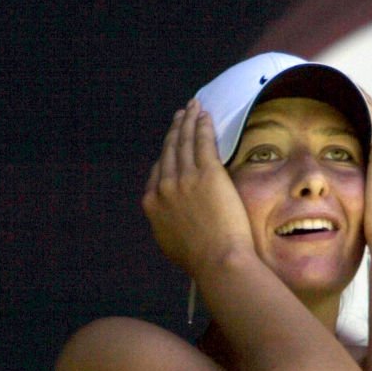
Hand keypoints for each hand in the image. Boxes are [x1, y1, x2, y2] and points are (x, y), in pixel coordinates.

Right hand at [142, 100, 255, 274]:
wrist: (218, 262)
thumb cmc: (201, 260)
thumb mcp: (171, 244)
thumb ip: (166, 224)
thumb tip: (169, 218)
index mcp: (152, 204)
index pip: (157, 172)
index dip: (165, 156)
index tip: (171, 146)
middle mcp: (164, 186)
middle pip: (169, 151)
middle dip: (174, 130)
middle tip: (180, 115)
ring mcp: (185, 177)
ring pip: (184, 142)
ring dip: (187, 121)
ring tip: (192, 108)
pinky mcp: (208, 172)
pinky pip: (203, 141)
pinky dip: (202, 125)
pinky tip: (204, 115)